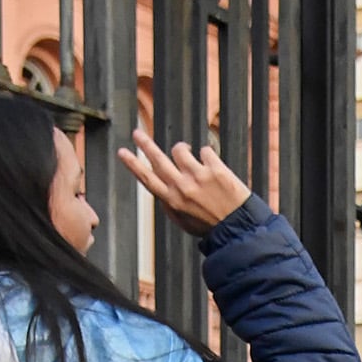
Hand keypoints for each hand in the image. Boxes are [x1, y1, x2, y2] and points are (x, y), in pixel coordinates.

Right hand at [118, 129, 251, 236]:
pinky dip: (208, 156)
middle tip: (137, 133)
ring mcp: (198, 176)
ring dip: (184, 150)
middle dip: (145, 144)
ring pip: (180, 149)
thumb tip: (161, 187)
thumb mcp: (184, 221)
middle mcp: (182, 186)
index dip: (133, 164)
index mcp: (172, 201)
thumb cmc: (210, 226)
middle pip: (158, 159)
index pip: (147, 178)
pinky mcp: (215, 169)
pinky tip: (214, 167)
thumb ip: (170, 204)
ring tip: (192, 159)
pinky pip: (205, 150)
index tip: (122, 152)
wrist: (238, 229)